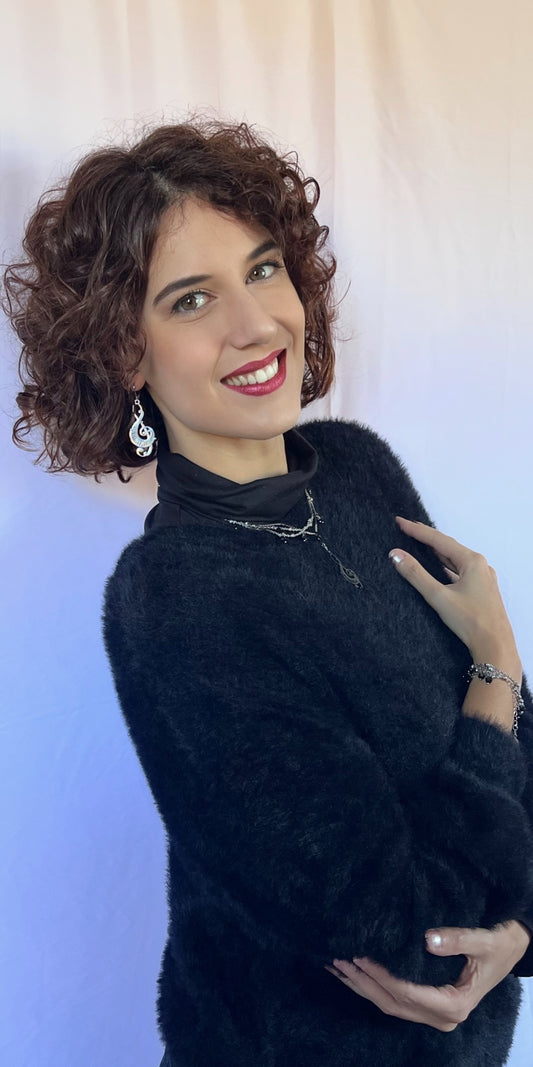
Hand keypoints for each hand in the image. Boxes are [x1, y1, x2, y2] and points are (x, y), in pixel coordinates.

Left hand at [324, 921, 530, 1031]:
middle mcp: (441, 1016)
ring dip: (362, 987)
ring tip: (336, 966)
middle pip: (393, 1003)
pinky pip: (395, 1000)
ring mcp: (434, 1013)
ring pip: (390, 1005)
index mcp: (454, 1004)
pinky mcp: (428, 1004)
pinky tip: (354, 974)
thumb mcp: (484, 940)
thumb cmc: (500, 944)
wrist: (512, 949)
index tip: (360, 956)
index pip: (408, 993)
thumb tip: (427, 938)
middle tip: (337, 960)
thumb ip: (457, 939)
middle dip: (363, 983)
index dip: (382, 975)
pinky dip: (373, 987)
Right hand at [390, 518, 520, 674]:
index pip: (439, 540)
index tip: (399, 521)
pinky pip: (460, 571)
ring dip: (436, 552)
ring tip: (418, 543)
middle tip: (405, 528)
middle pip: (448, 547)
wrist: (495, 646)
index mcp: (472, 561)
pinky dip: (445, 566)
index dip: (417, 531)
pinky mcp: (482, 589)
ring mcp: (483, 577)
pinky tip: (437, 567)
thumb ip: (415, 574)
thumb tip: (395, 554)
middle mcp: (480, 565)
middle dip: (426, 538)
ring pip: (455, 559)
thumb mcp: (438, 596)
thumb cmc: (469, 620)